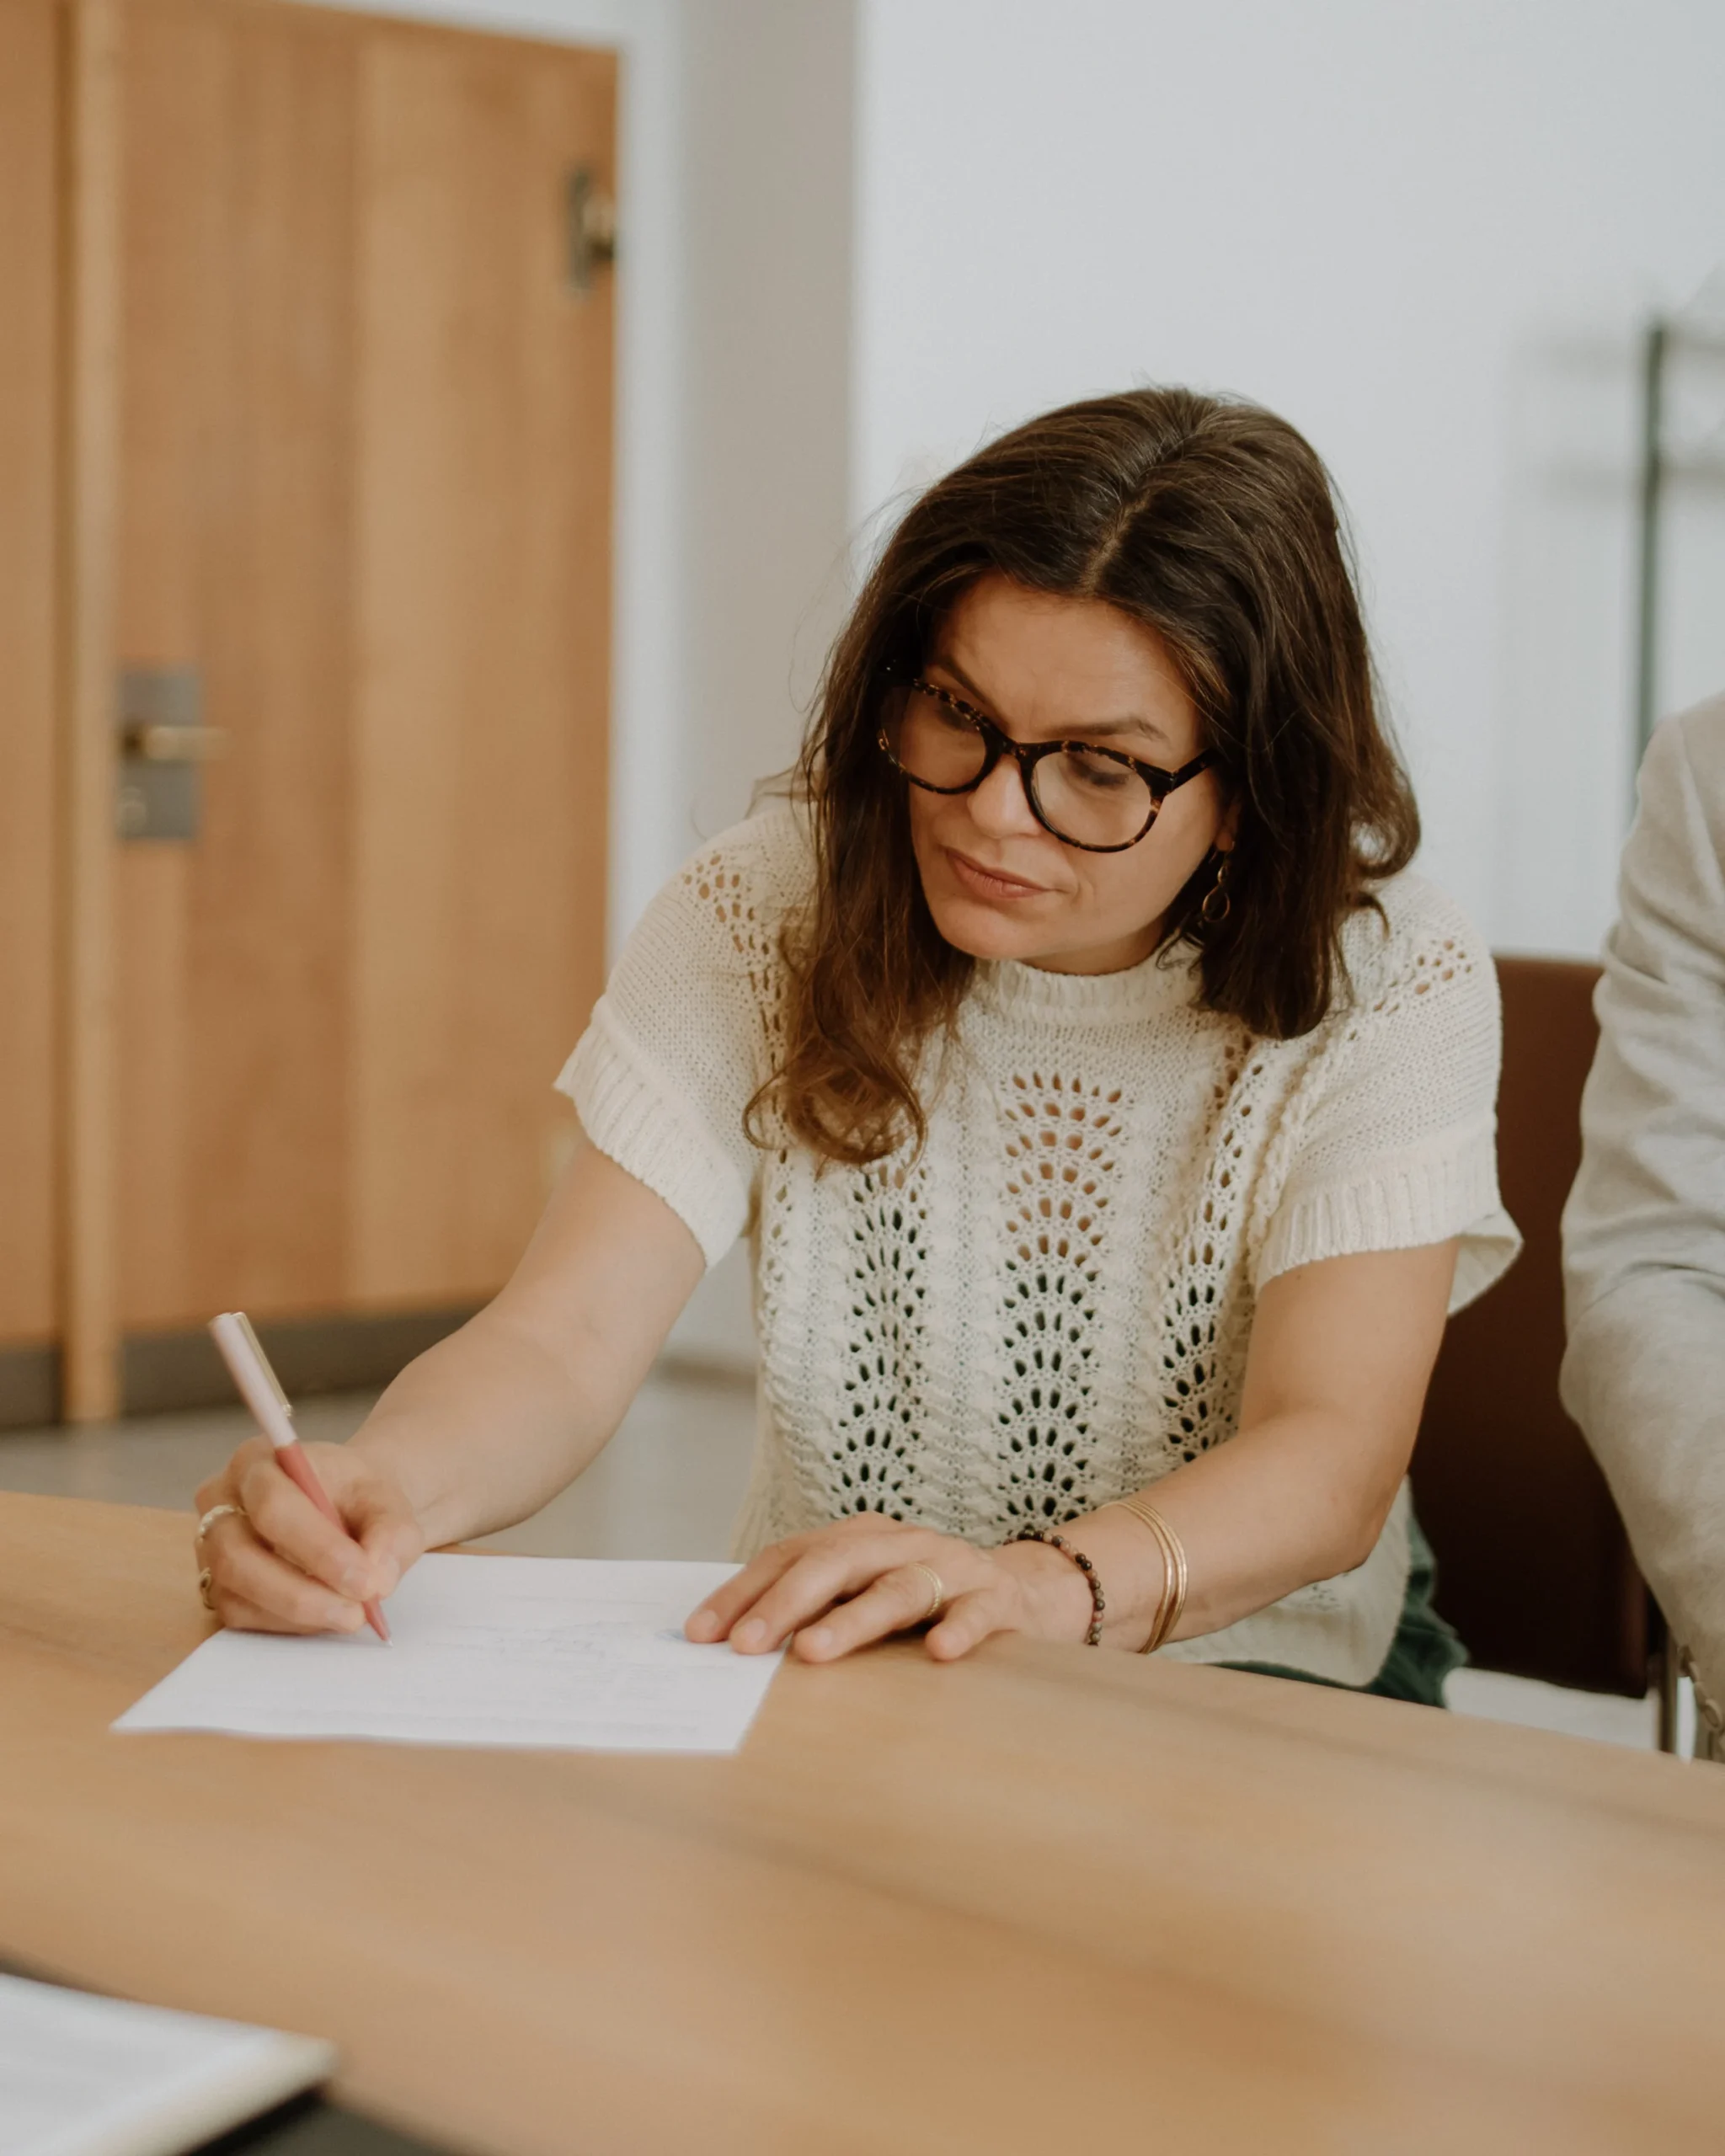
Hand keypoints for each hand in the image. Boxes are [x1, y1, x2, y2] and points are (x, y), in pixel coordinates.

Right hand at [193, 1438, 424, 1633]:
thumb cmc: (358, 1498)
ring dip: (297, 1615)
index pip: (273, 1505)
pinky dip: (285, 1624)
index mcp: (258, 1461)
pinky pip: (238, 1615)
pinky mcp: (214, 1583)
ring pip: (235, 1593)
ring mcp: (210, 1545)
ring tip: (348, 1615)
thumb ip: (391, 1534)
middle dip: (301, 1594)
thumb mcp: (388, 1503)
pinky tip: (322, 1615)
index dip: (318, 1549)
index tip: (365, 1581)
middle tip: (356, 1613)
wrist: (346, 1506)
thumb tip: (377, 1579)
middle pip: (237, 1555)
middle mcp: (220, 1500)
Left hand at [683, 1512, 1094, 1662]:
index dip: (742, 1591)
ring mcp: (950, 1567)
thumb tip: (735, 1647)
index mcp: (859, 1539)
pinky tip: (937, 1654)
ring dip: (853, 1619)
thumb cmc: (927, 1601)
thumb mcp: (865, 1595)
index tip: (700, 1632)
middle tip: (745, 1645)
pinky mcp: (996, 1599)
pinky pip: (974, 1613)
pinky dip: (957, 1630)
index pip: (789, 1556)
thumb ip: (814, 1611)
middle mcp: (899, 1544)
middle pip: (835, 1563)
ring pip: (897, 1588)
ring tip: (814, 1652)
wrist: (1026, 1591)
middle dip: (784, 1603)